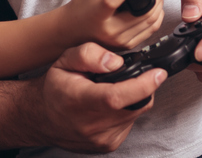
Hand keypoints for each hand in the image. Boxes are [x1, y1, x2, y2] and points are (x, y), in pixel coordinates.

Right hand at [27, 42, 165, 151]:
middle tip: (130, 76)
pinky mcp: (108, 146)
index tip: (159, 73)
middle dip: (142, 87)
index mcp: (79, 101)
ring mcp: (100, 139)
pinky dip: (128, 111)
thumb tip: (117, 62)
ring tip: (114, 90)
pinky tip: (112, 105)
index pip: (116, 97)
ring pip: (136, 113)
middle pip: (134, 105)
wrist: (42, 117)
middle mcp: (90, 125)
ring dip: (134, 99)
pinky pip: (130, 123)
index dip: (142, 85)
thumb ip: (90, 54)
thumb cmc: (56, 86)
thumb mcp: (66, 59)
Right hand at [62, 0, 165, 50]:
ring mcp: (119, 40)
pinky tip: (154, 7)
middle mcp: (109, 29)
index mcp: (96, 13)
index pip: (112, 1)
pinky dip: (157, 17)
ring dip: (159, 4)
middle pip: (140, 13)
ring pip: (150, 22)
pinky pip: (150, 31)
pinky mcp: (127, 45)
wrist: (74, 30)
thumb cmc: (82, 4)